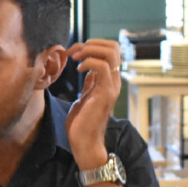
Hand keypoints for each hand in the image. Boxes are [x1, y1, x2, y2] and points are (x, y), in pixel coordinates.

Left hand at [63, 39, 122, 169]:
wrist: (84, 143)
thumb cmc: (82, 124)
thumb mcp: (84, 97)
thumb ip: (89, 84)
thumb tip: (87, 71)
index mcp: (109, 81)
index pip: (111, 51)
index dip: (92, 45)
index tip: (74, 52)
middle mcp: (114, 81)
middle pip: (114, 47)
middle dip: (91, 43)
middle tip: (74, 52)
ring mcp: (111, 86)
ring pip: (111, 53)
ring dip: (89, 50)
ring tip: (75, 58)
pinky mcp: (105, 93)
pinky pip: (102, 67)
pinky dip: (88, 62)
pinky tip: (77, 70)